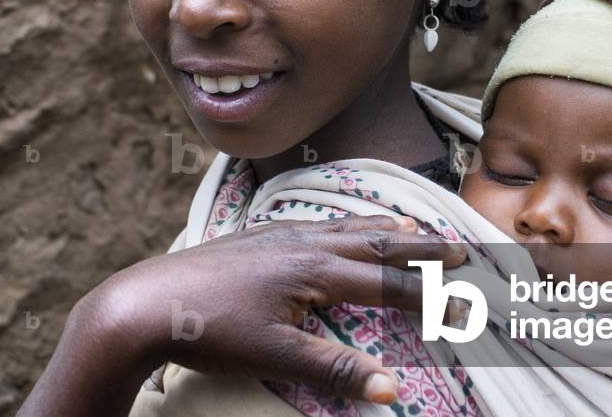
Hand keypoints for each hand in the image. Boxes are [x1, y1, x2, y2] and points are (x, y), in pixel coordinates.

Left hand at [19, 214, 466, 415]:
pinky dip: (346, 225)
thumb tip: (391, 388)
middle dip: (423, 248)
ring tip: (412, 230)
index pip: (388, 285)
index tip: (467, 308)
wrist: (145, 302)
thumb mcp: (275, 356)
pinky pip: (319, 223)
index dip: (431, 297)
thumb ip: (335, 368)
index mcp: (315, 271)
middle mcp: (304, 243)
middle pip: (377, 243)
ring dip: (385, 231)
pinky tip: (339, 229)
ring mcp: (281, 235)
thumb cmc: (210, 331)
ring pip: (347, 227)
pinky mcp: (260, 235)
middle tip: (461, 249)